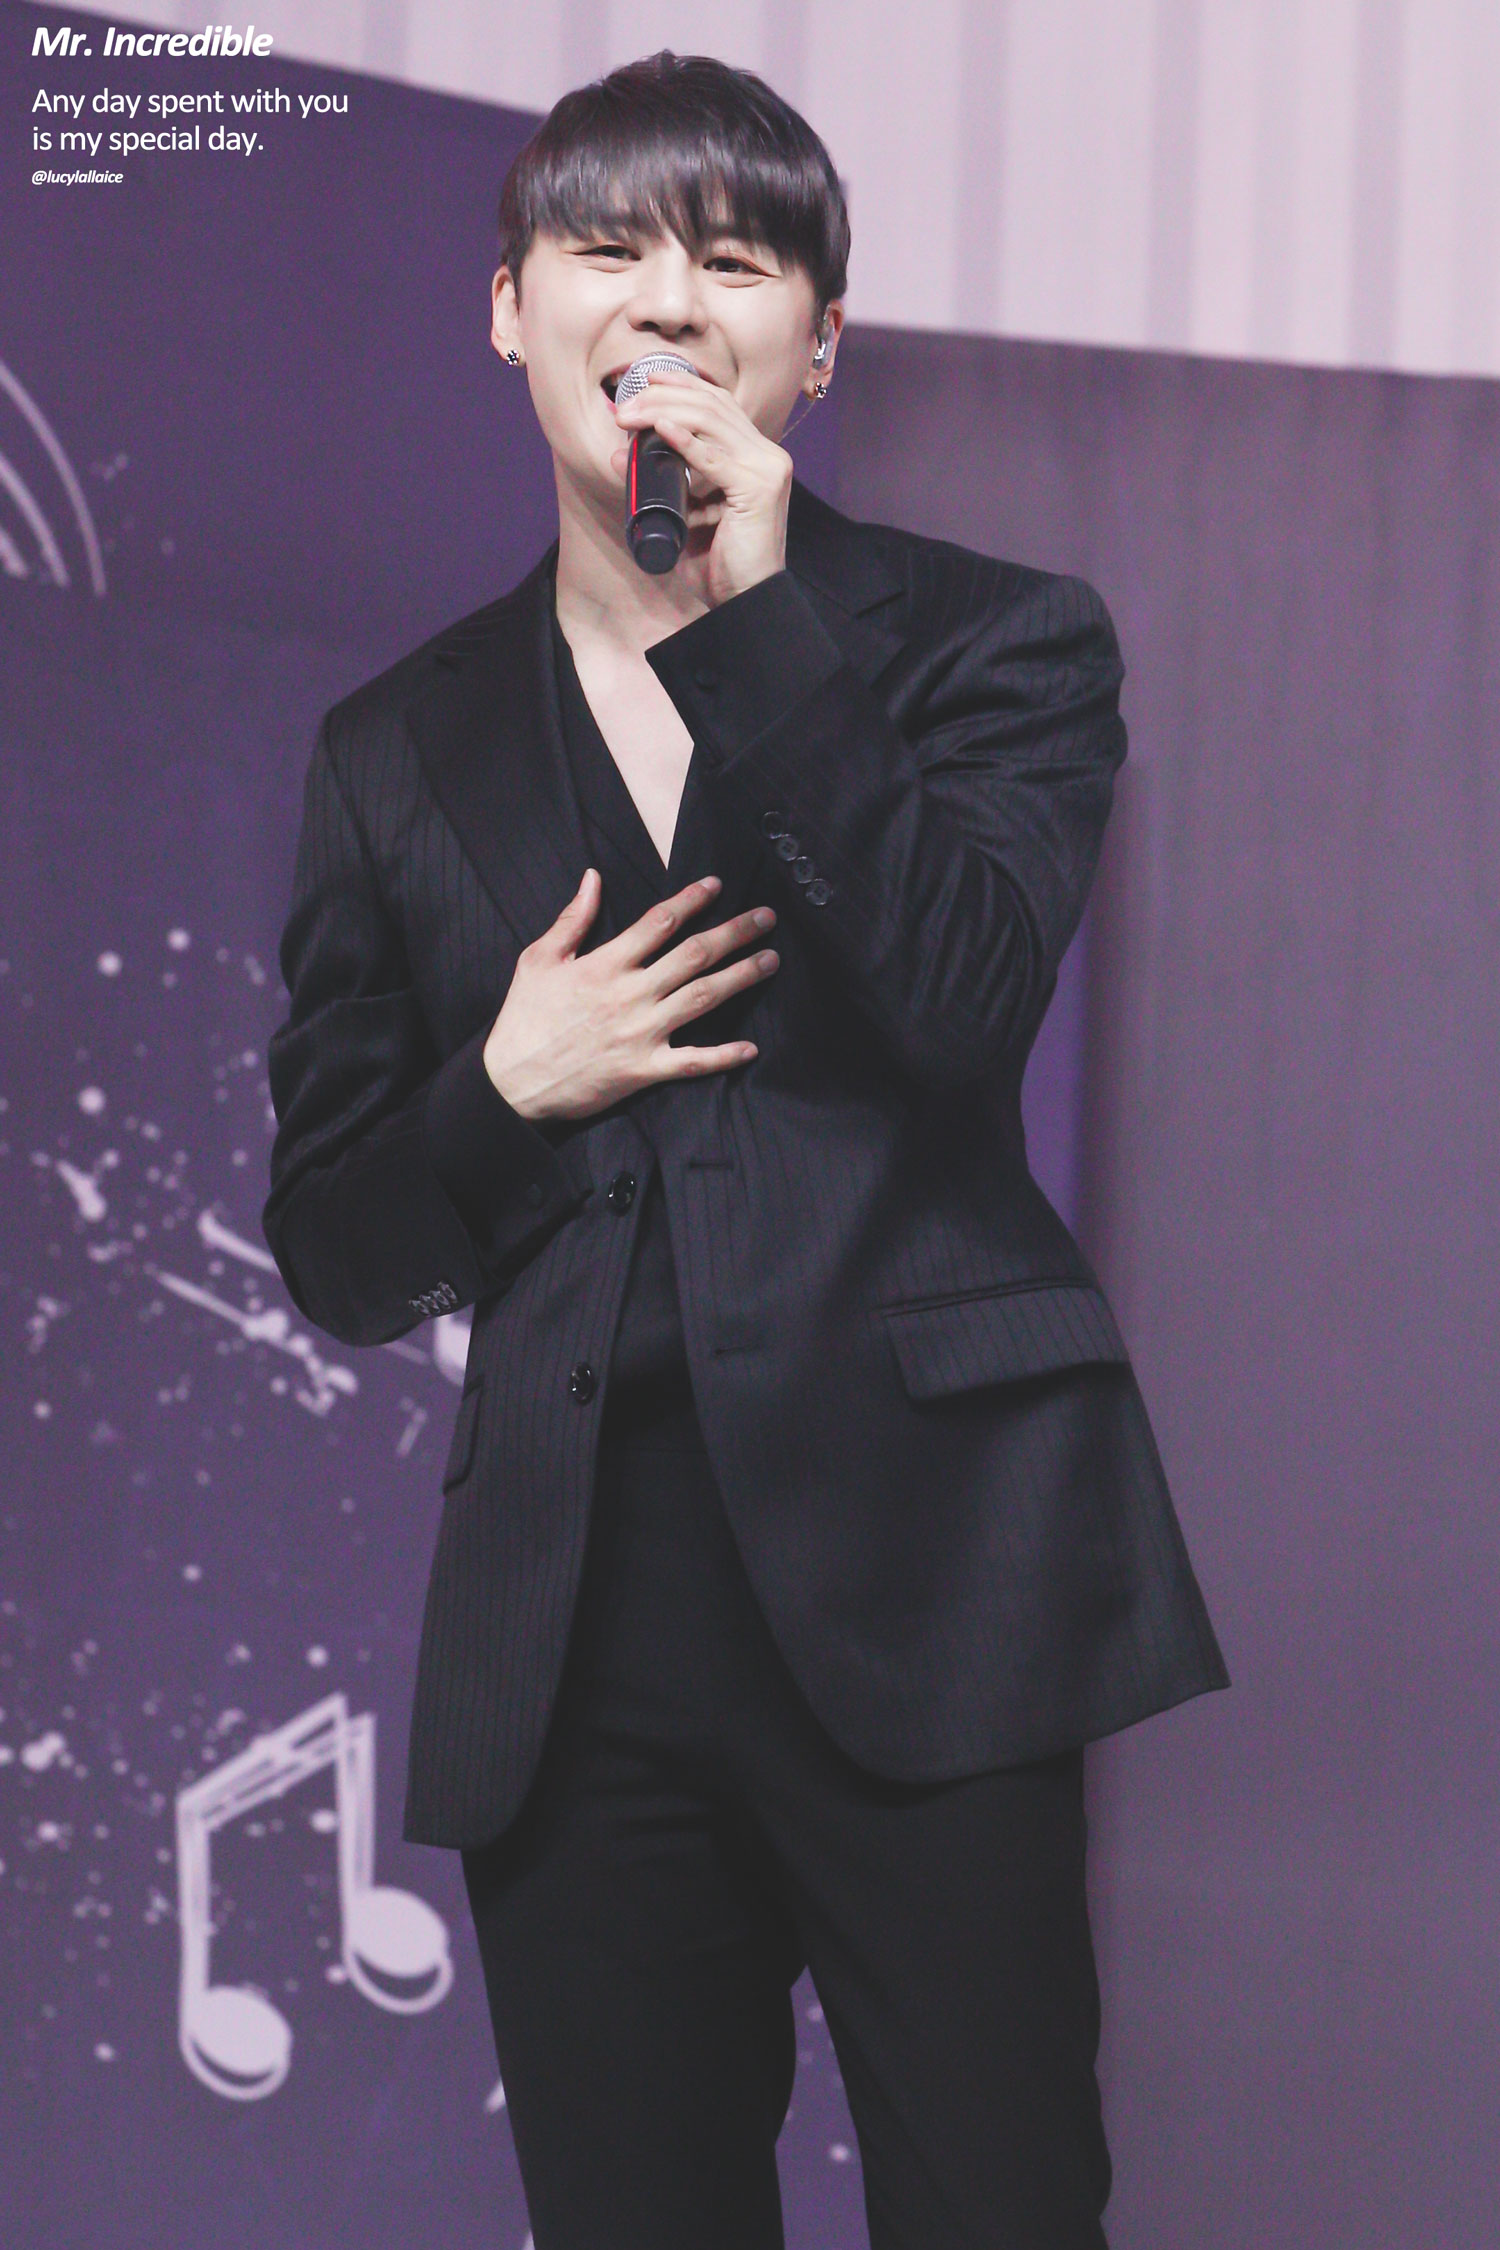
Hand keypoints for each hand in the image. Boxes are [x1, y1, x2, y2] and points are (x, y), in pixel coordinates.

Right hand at [483, 871, 778, 1121]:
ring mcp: (640, 1033)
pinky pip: (691, 1062)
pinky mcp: (643, 1070)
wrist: (510, 1084)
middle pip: (694, 955)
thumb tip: (592, 878)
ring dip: (741, 977)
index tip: (717, 886)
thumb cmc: (523, 1019)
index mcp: (604, 964)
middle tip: (766, 918)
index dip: (692, 900)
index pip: (659, 923)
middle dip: (734, 932)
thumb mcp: (537, 960)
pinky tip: (751, 1048)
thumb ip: (571, 919)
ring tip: (770, 960)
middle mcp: (629, 995)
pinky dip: (722, 1056)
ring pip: (702, 998)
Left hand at [611, 371, 791, 606]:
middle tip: (624, 407)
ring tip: (630, 417)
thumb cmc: (718, 564)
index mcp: (755, 455)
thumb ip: (664, 482)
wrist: (745, 602)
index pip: (719, 404)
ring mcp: (767, 469)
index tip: (644, 381)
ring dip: (664, 412)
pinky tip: (659, 428)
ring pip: (711, 421)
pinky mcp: (759, 488)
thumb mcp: (686, 512)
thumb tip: (620, 455)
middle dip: (664, 397)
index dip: (683, 385)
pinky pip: (714, 458)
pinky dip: (684, 441)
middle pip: (713, 405)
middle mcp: (766, 455)